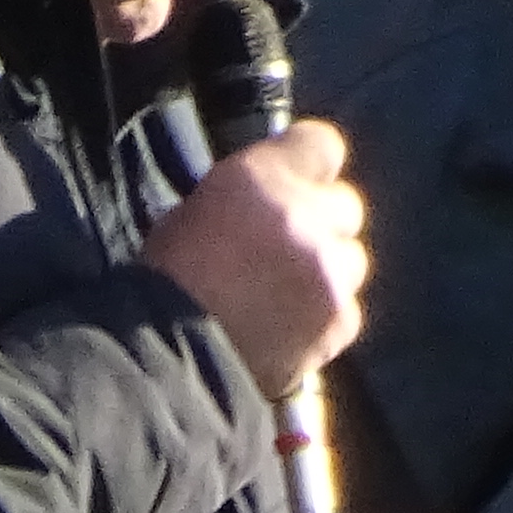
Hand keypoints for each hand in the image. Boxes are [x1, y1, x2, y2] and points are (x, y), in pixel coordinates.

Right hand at [142, 124, 369, 404]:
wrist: (167, 366)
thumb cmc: (162, 292)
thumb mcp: (187, 219)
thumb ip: (240, 201)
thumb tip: (263, 205)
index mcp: (260, 177)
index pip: (321, 146)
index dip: (309, 168)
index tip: (297, 183)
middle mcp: (305, 214)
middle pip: (345, 206)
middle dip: (321, 225)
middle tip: (285, 253)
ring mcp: (328, 269)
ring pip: (350, 261)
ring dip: (324, 275)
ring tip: (283, 301)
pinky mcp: (338, 320)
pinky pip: (345, 311)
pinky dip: (322, 323)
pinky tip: (287, 335)